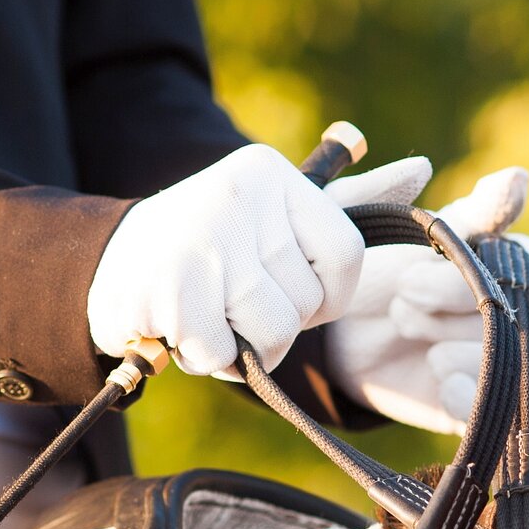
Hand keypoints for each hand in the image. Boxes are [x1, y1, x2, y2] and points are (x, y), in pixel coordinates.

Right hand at [86, 144, 429, 376]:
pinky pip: (226, 356)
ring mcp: (202, 241)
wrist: (105, 265)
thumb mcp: (276, 215)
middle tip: (229, 298)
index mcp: (269, 173)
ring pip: (274, 333)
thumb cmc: (209, 247)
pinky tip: (179, 327)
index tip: (290, 289)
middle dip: (274, 323)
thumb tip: (424, 169)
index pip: (345, 254)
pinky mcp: (169, 289)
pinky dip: (205, 358)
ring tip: (208, 315)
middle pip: (307, 302)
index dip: (325, 295)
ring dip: (243, 347)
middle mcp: (237, 196)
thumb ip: (348, 201)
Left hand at [325, 167, 528, 433]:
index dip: (493, 244)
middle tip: (402, 292)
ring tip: (405, 325)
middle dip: (454, 294)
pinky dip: (473, 393)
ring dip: (457, 342)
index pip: (524, 253)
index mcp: (504, 254)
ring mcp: (506, 357)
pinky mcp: (485, 402)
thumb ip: (397, 193)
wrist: (333, 336)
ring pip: (514, 356)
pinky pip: (511, 406)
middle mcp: (518, 306)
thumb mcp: (366, 224)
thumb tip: (455, 172)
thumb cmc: (362, 268)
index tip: (469, 232)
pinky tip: (437, 379)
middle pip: (515, 304)